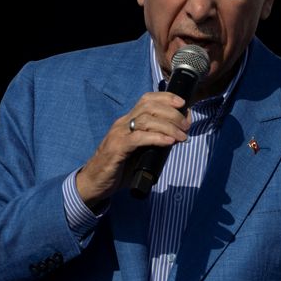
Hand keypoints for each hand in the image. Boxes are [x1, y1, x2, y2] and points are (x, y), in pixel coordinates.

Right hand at [76, 92, 190, 203]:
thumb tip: (176, 138)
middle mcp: (122, 124)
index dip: (166, 98)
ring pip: (146, 120)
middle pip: (149, 106)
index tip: (183, 104)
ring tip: (182, 136)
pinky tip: (169, 142)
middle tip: (186, 126)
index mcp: (128, 121)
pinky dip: (156, 138)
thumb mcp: (139, 151)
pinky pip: (138, 138)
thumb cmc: (118, 168)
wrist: (93, 183)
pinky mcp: (117, 149)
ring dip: (168, 126)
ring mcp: (118, 135)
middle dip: (172, 112)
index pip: (147, 99)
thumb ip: (153, 143)